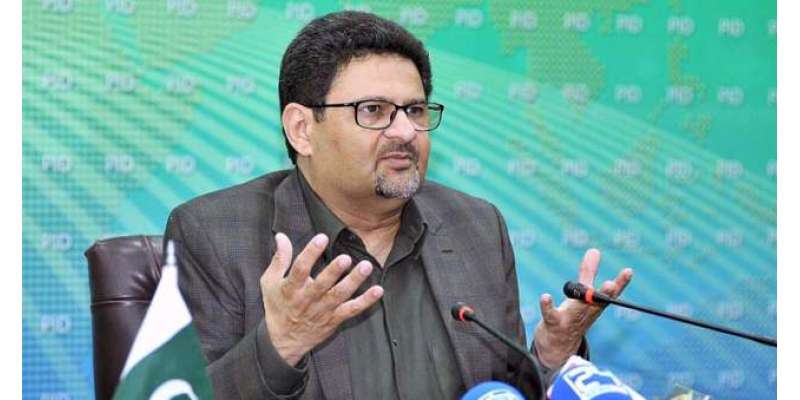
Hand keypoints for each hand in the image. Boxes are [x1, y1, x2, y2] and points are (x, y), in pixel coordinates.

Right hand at [260, 232, 383, 365]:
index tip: (322, 238)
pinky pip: (352, 310)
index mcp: (291, 288)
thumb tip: (281, 236)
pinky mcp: (334, 319)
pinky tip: (378, 290)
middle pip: (322, 285)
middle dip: (334, 271)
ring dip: (353, 282)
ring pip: (339, 296)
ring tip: (365, 267)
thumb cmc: (278, 306)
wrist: (283, 341)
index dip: (310, 253)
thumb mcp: (270, 282)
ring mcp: (322, 310)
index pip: (299, 269)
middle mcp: (307, 299)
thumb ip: (279, 259)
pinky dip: (366, 302)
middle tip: (346, 258)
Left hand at [533, 248, 632, 367]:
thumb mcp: (582, 294)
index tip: (629, 271)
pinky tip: (545, 297)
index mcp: (595, 306)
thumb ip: (588, 272)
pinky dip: (547, 306)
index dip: (620, 283)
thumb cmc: (573, 315)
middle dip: (605, 294)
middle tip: (611, 285)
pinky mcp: (554, 323)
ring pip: (577, 310)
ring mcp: (570, 319)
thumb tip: (594, 249)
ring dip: (582, 303)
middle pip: (596, 303)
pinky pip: (550, 315)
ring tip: (586, 289)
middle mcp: (585, 313)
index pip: (610, 294)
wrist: (559, 347)